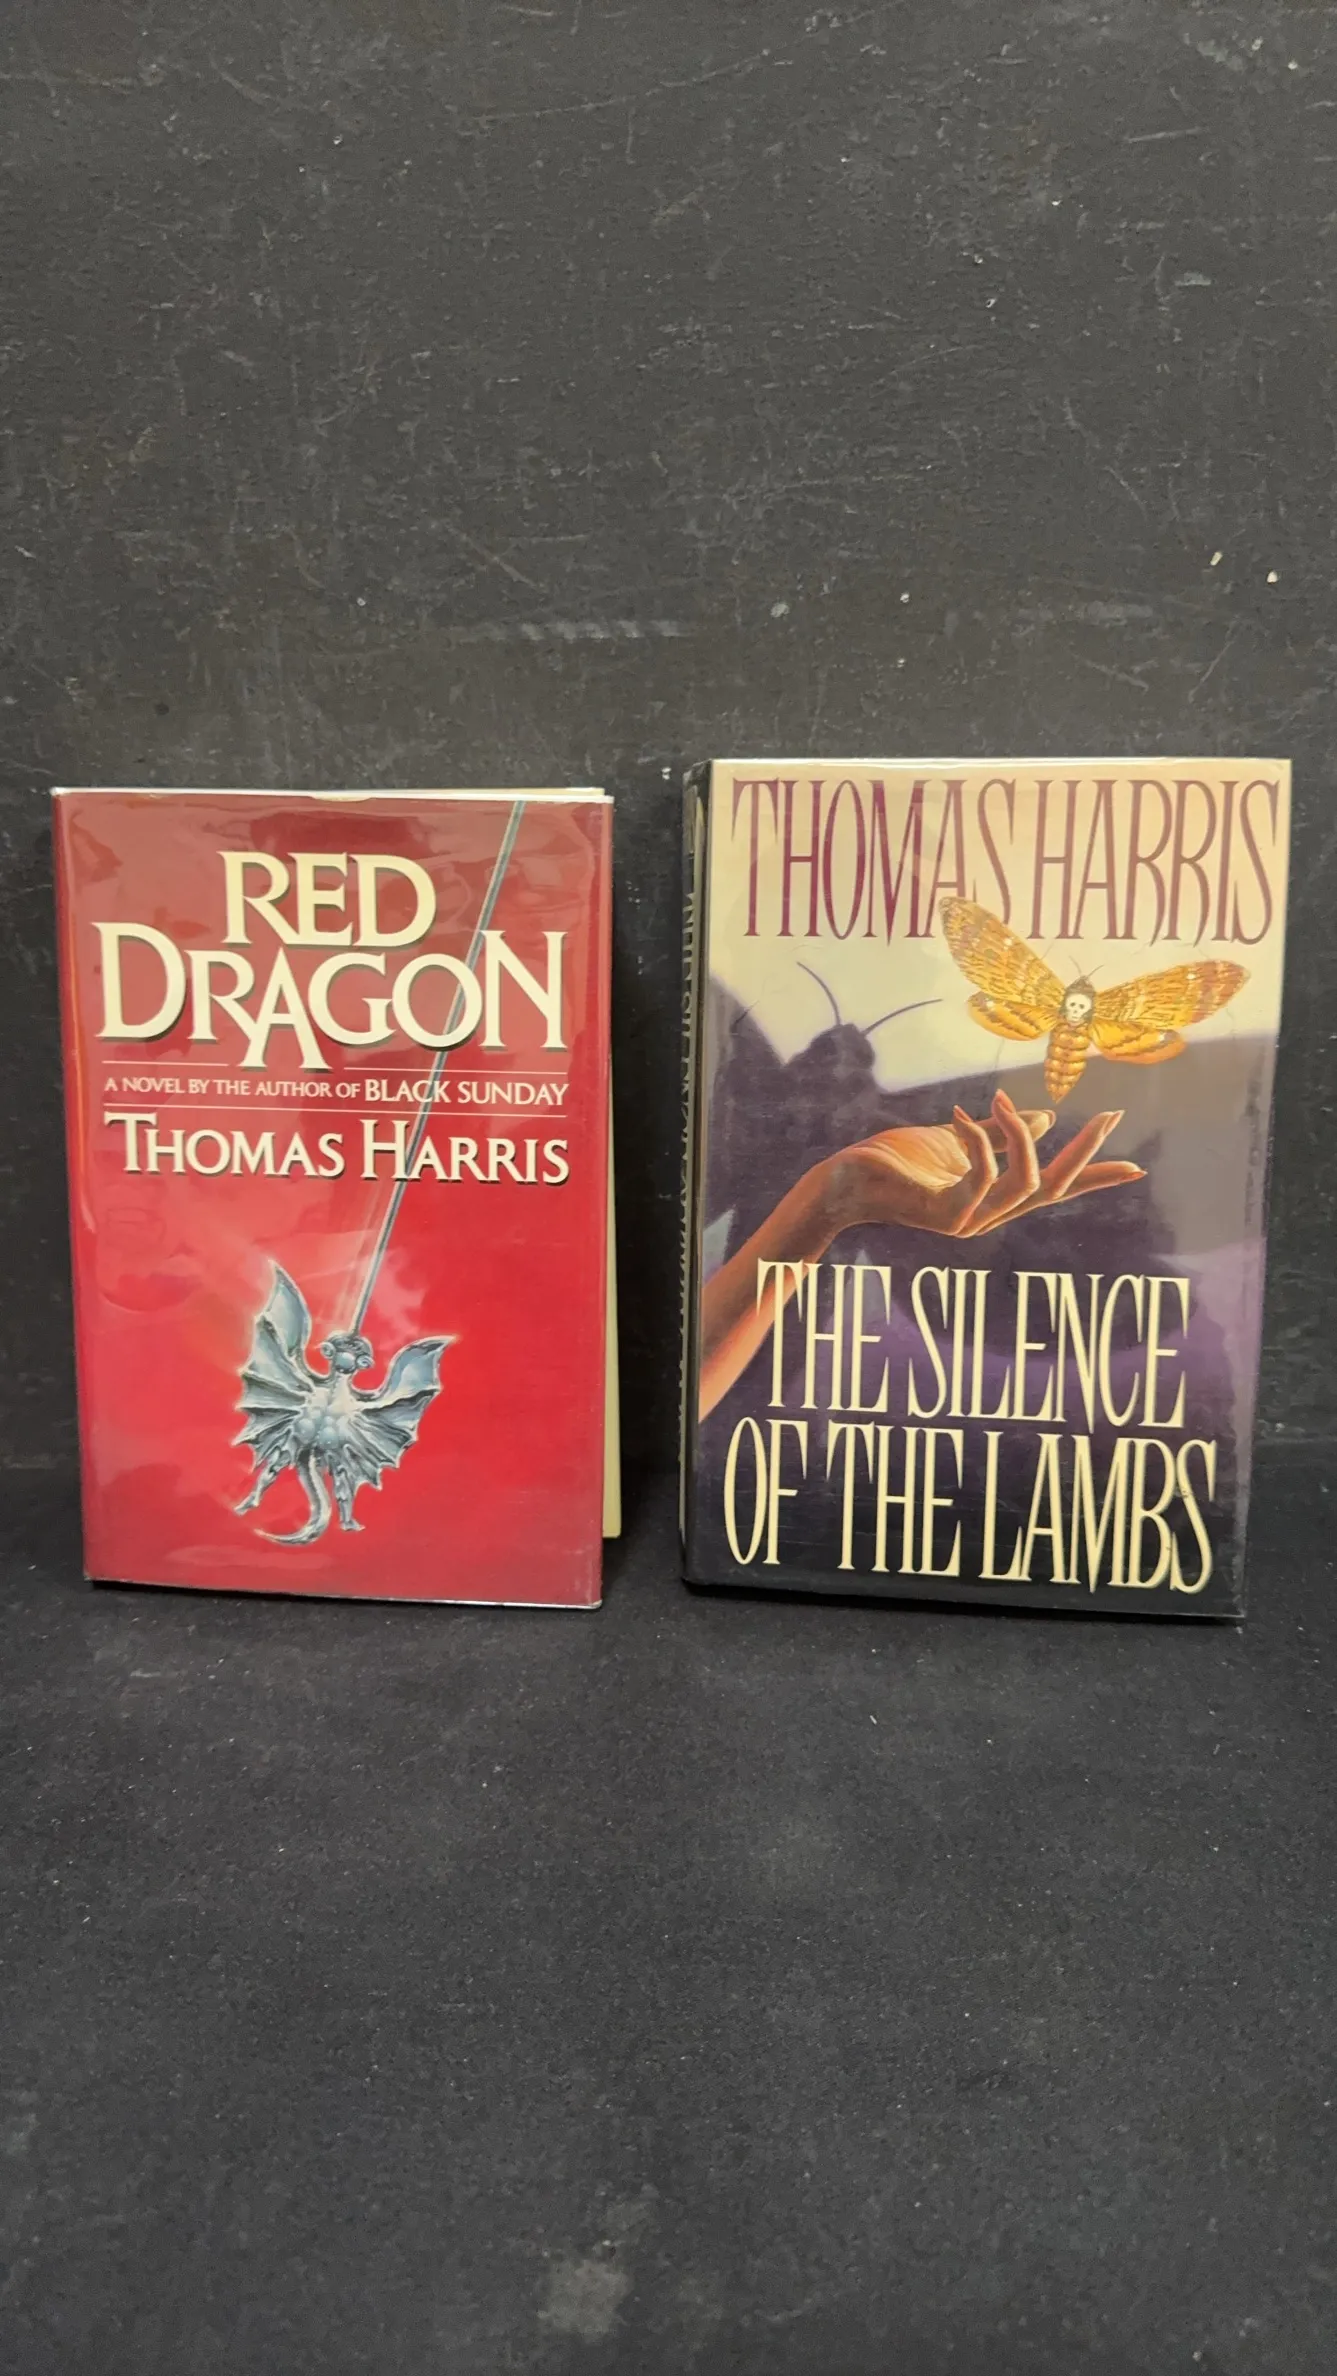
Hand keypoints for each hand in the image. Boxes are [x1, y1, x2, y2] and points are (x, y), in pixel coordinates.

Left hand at [820, 1088, 1144, 1239]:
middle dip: (1086, 1153)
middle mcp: (989, 1216)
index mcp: (995, 1198)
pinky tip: (960, 1114)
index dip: (1094, 1176)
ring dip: (1020, 1134)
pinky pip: (984, 1174)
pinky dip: (979, 1139)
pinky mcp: (949, 1216)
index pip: (1056, 1189)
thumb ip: (1000, 1132)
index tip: (1137, 1167)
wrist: (845, 1182)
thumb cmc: (896, 1162)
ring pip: (1026, 1181)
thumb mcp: (958, 1139)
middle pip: (1055, 1188)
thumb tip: (1044, 1116)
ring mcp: (971, 1222)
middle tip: (1110, 1116)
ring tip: (1001, 1101)